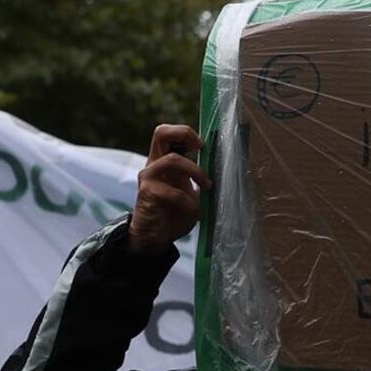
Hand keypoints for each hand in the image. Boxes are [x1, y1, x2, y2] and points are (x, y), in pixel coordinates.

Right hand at [129, 124, 209, 253]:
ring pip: (172, 160)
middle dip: (184, 134)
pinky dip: (188, 202)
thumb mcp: (191, 193)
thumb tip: (223, 169)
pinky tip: (196, 212)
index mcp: (164, 162)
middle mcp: (154, 165)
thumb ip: (198, 179)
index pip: (168, 134)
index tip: (203, 144)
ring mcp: (149, 178)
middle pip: (161, 132)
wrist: (155, 238)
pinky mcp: (147, 193)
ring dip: (196, 172)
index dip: (186, 132)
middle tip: (200, 148)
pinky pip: (172, 192)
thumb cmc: (174, 214)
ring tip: (208, 187)